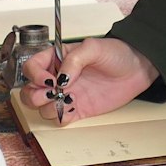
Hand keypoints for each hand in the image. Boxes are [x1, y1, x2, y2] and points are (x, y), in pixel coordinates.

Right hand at [18, 36, 158, 120]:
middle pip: (29, 91)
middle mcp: (57, 78)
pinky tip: (75, 108)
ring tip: (68, 100)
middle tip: (52, 93)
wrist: (136, 69)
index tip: (49, 80)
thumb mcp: (93, 47)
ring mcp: (66, 94)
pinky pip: (59, 119)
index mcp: (56, 58)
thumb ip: (74, 59)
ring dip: (48, 107)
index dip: (35, 75)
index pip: (31, 67)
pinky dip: (61, 117)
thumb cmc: (116, 53)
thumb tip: (61, 78)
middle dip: (35, 95)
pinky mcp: (77, 109)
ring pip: (41, 107)